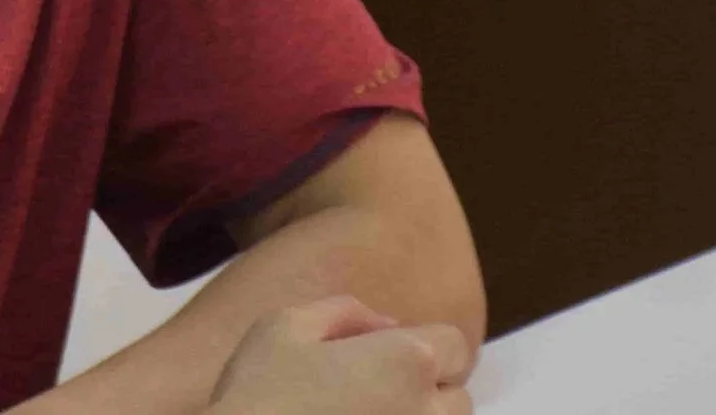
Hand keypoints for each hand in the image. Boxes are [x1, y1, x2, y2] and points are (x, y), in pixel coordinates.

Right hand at [204, 295, 472, 414]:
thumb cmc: (258, 394)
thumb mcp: (284, 324)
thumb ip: (344, 310)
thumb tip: (386, 325)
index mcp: (407, 360)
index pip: (455, 346)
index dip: (426, 347)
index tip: (389, 357)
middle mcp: (425, 411)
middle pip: (457, 399)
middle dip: (427, 391)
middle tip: (374, 392)